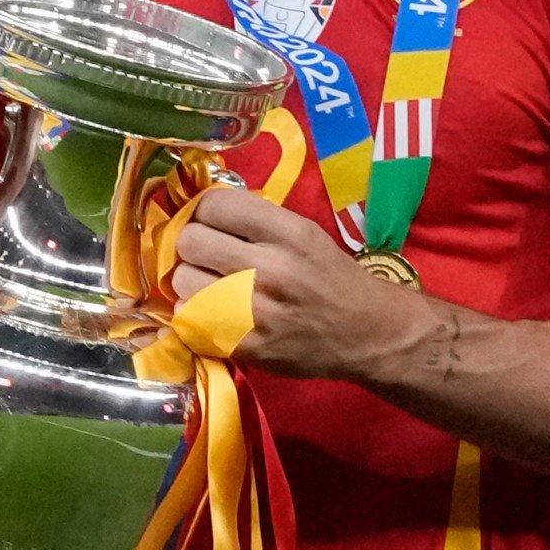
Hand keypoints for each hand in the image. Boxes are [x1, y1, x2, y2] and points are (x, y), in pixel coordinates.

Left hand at [165, 182, 426, 376]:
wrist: (366, 333)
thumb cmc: (331, 277)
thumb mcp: (304, 232)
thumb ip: (255, 219)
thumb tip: (200, 208)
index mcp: (287, 232)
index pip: (214, 204)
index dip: (206, 213)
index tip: (213, 224)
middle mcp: (270, 267)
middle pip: (190, 241)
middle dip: (195, 246)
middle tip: (209, 257)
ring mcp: (256, 310)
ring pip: (182, 281)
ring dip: (192, 282)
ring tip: (212, 287)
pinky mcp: (245, 345)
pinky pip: (189, 320)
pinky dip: (196, 316)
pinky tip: (216, 314)